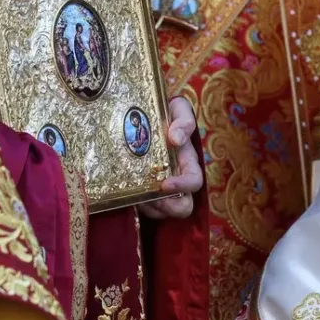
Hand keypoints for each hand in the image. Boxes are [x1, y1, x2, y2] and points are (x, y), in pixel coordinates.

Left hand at [138, 96, 203, 219]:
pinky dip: (136, 205)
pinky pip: (143, 208)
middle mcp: (176, 177)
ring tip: (136, 196)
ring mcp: (159, 186)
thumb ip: (183, 120)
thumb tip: (176, 139)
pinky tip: (125, 192)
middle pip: (183, 206)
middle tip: (152, 198)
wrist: (140, 111)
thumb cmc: (164, 110)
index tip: (165, 184)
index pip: (194, 182)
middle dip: (169, 207)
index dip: (183, 187)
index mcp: (187, 161)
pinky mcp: (142, 190)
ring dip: (150, 208)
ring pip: (162, 211)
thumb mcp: (177, 109)